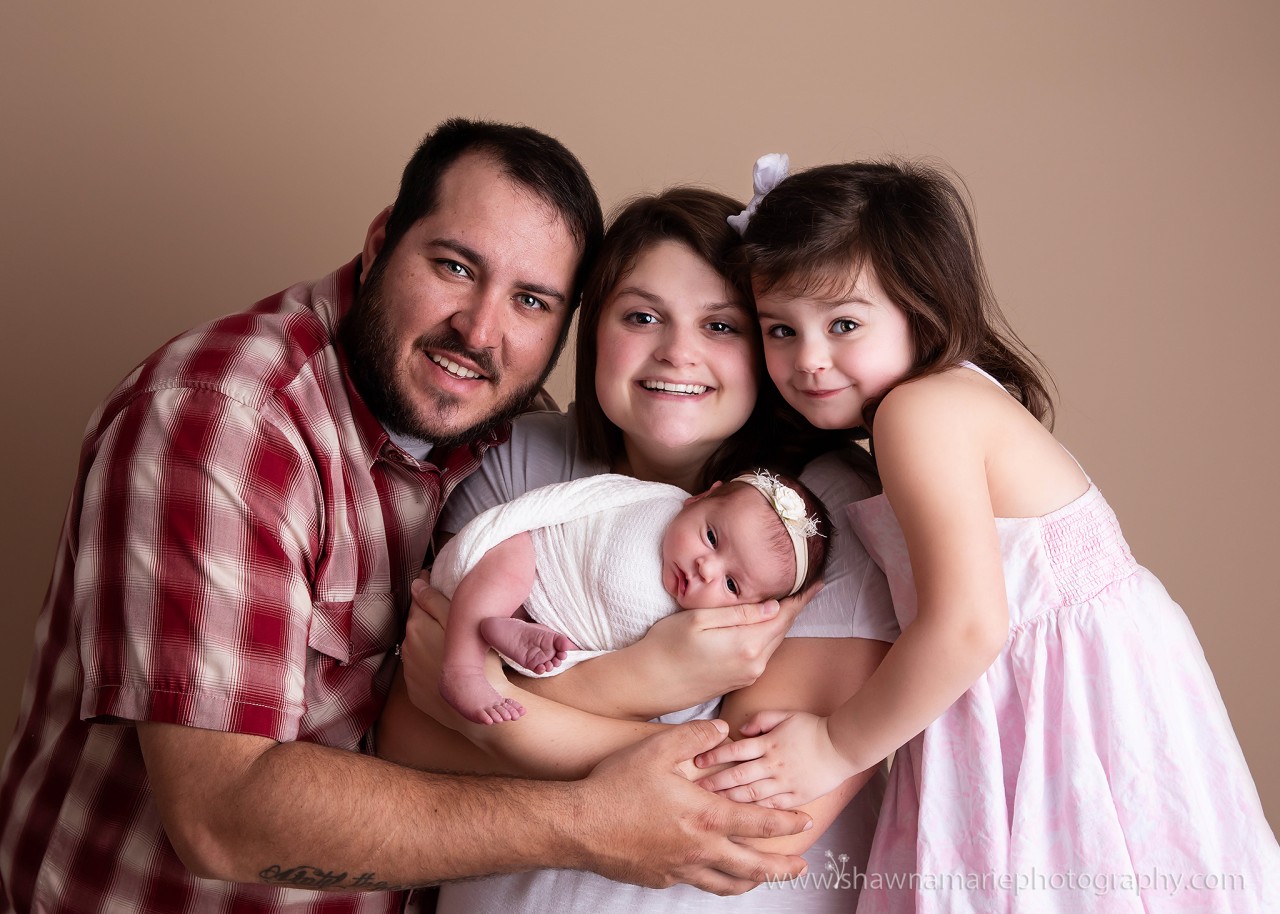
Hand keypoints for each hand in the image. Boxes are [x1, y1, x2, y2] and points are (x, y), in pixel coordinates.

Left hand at [401, 579, 504, 729]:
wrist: (477, 710)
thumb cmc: (476, 663)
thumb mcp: (460, 623)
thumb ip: (435, 601)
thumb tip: (416, 583)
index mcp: (417, 627)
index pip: (418, 600)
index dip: (428, 590)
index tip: (436, 583)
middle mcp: (407, 648)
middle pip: (417, 624)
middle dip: (428, 617)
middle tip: (450, 614)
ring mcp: (409, 672)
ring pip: (418, 647)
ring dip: (429, 641)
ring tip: (450, 641)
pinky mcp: (415, 691)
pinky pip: (420, 670)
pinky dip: (430, 664)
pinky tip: (446, 664)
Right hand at [576, 719, 811, 893]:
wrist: (579, 826)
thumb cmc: (617, 786)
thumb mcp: (657, 748)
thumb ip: (695, 737)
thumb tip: (722, 729)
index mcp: (705, 816)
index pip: (759, 823)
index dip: (786, 823)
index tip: (805, 821)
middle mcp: (699, 849)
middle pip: (752, 866)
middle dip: (781, 868)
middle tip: (801, 867)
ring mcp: (680, 868)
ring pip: (726, 883)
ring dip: (751, 881)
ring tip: (763, 879)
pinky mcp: (659, 878)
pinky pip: (695, 882)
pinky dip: (712, 880)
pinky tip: (710, 872)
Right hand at [635, 582, 821, 707]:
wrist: (648, 684)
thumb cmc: (666, 646)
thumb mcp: (699, 619)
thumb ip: (739, 613)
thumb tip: (774, 606)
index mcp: (747, 644)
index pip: (784, 615)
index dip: (802, 597)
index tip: (817, 580)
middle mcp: (754, 664)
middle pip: (783, 629)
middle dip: (796, 607)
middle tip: (807, 583)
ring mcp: (748, 675)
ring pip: (773, 642)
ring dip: (781, 622)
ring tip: (788, 599)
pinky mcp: (739, 681)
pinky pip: (761, 653)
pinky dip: (767, 636)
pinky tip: (763, 623)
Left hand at [692, 710, 855, 808]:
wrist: (842, 746)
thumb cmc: (812, 728)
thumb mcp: (785, 715)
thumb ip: (760, 720)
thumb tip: (740, 731)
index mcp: (769, 744)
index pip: (735, 750)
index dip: (715, 755)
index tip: (698, 761)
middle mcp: (774, 765)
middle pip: (738, 776)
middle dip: (714, 782)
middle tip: (694, 789)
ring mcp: (785, 783)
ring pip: (751, 794)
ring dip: (729, 799)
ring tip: (710, 804)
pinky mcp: (796, 797)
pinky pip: (771, 806)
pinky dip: (754, 812)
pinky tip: (739, 816)